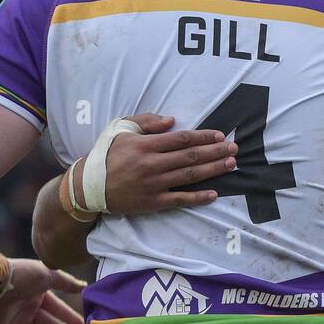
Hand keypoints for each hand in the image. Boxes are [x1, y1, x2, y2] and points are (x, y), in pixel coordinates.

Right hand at [75, 114, 236, 214]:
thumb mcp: (121, 129)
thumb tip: (172, 120)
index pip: (182, 139)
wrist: (88, 186)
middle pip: (191, 156)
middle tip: (235, 149)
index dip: (204, 137)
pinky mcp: (152, 202)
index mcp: (145, 145)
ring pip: (189, 175)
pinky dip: (198, 197)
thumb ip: (147, 121)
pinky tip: (214, 193)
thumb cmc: (107, 154)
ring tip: (230, 165)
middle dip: (216, 152)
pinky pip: (179, 199)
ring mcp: (153, 185)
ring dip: (213, 170)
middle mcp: (152, 164)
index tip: (221, 136)